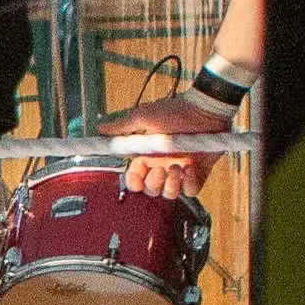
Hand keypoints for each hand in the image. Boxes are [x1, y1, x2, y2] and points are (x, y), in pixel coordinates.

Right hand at [97, 94, 235, 197]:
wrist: (206, 110)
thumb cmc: (175, 111)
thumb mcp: (143, 117)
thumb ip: (121, 127)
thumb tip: (99, 129)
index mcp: (147, 155)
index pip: (134, 178)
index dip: (133, 181)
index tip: (136, 175)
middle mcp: (162, 165)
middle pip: (150, 190)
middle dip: (153, 184)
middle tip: (161, 168)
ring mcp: (180, 170)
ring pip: (169, 194)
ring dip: (171, 185)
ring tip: (179, 166)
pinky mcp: (199, 173)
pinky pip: (192, 191)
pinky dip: (190, 184)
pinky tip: (191, 168)